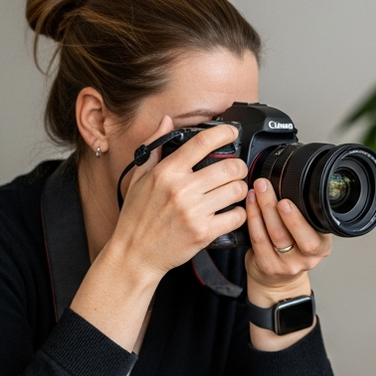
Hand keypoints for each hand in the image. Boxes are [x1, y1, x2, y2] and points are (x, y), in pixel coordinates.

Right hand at [107, 120, 248, 278]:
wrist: (135, 253)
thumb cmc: (136, 217)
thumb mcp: (139, 178)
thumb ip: (154, 146)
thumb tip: (166, 121)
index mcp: (166, 172)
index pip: (202, 142)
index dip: (224, 133)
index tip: (232, 132)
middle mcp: (181, 189)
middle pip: (229, 167)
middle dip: (239, 166)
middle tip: (236, 170)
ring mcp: (193, 211)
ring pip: (237, 190)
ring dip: (240, 189)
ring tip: (233, 192)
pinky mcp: (203, 232)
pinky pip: (237, 216)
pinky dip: (239, 213)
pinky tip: (231, 212)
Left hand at [242, 177, 331, 301]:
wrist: (279, 282)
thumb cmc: (293, 252)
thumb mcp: (308, 236)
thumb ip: (305, 218)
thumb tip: (291, 183)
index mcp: (321, 247)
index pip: (313, 234)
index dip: (299, 218)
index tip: (288, 199)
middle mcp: (306, 258)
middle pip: (289, 233)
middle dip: (275, 207)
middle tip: (265, 186)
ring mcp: (286, 265)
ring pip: (272, 234)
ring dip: (261, 208)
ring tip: (257, 190)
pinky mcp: (268, 266)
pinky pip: (258, 239)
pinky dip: (253, 219)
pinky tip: (250, 204)